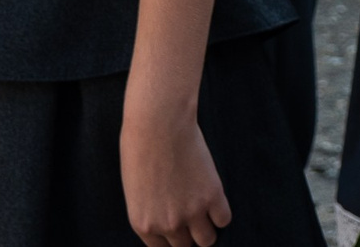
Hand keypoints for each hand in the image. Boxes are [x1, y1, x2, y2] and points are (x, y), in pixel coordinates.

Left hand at [120, 102, 231, 246]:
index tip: (180, 231)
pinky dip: (221, 212)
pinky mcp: (212, 196)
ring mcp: (191, 212)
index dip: (172, 239)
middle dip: (189, 234)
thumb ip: (151, 211)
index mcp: (143, 224)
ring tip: (207, 213)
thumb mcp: (136, 189)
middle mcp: (167, 225)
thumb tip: (168, 218)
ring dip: (208, 228)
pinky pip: (224, 219)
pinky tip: (215, 198)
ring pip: (207, 240)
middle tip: (193, 218)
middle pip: (186, 246)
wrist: (158, 124)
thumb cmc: (140, 148)